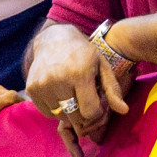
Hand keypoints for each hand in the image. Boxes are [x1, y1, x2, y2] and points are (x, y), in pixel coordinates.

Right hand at [25, 24, 130, 156]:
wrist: (54, 39)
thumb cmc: (83, 54)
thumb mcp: (102, 66)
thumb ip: (113, 89)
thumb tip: (124, 111)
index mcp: (79, 74)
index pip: (90, 112)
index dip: (96, 110)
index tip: (97, 101)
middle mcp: (58, 80)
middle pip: (75, 117)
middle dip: (83, 112)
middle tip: (85, 98)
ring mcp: (42, 85)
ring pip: (61, 116)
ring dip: (70, 111)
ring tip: (73, 94)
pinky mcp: (32, 89)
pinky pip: (48, 112)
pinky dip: (56, 108)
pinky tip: (61, 94)